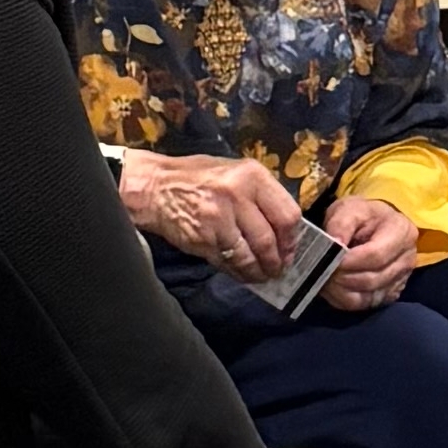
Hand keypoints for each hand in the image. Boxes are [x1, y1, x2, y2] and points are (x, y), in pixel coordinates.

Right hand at [119, 150, 303, 279]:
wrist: (155, 188)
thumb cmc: (197, 178)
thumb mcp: (235, 171)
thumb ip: (260, 194)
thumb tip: (283, 227)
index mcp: (252, 175)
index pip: (287, 214)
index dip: (292, 238)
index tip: (291, 249)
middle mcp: (237, 196)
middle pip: (270, 240)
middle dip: (277, 260)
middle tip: (278, 269)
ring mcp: (219, 220)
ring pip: (250, 256)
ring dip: (259, 271)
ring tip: (262, 275)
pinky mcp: (204, 240)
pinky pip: (228, 262)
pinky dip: (238, 272)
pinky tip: (242, 274)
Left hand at [315, 188, 419, 312]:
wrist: (376, 225)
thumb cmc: (362, 216)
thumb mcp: (349, 209)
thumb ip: (341, 224)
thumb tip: (334, 244)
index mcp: (401, 232)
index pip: (375, 255)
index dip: (348, 262)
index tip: (328, 259)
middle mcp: (407, 259)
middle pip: (372, 279)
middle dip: (342, 278)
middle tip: (320, 272)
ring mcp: (401, 279)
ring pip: (369, 296)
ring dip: (341, 292)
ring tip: (324, 280)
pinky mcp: (392, 293)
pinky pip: (367, 305)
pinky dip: (346, 300)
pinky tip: (333, 289)